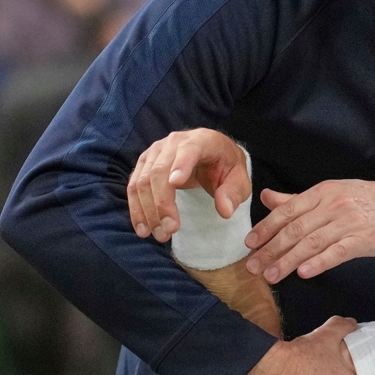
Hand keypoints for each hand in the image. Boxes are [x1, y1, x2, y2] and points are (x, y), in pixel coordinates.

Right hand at [128, 128, 251, 241]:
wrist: (212, 155)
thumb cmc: (226, 167)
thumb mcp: (240, 180)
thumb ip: (233, 193)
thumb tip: (224, 210)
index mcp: (202, 140)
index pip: (189, 150)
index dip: (181, 165)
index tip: (176, 184)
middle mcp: (174, 142)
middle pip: (160, 171)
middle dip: (162, 203)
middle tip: (170, 230)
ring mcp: (155, 152)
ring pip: (143, 181)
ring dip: (148, 210)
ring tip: (158, 234)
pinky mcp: (144, 164)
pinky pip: (134, 187)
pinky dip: (137, 209)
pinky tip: (143, 228)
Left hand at [244, 180, 374, 283]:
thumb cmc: (368, 201)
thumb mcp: (332, 193)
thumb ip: (298, 199)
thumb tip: (267, 197)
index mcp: (323, 192)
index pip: (287, 211)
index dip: (266, 228)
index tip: (250, 244)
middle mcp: (333, 205)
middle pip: (295, 229)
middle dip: (271, 250)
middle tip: (254, 267)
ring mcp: (349, 222)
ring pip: (311, 243)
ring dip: (288, 261)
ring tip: (272, 276)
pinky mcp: (363, 240)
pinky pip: (337, 253)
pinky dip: (318, 263)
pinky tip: (303, 273)